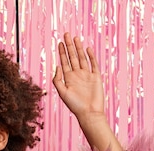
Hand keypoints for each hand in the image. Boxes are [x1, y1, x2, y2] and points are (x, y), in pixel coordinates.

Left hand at [52, 32, 122, 150]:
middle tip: (66, 34)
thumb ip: (57, 80)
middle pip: (73, 57)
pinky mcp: (96, 77)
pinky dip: (91, 56)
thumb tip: (57, 66)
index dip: (62, 52)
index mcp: (68, 78)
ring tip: (76, 38)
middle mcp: (77, 75)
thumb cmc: (75, 106)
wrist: (89, 113)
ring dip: (79, 48)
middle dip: (70, 46)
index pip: (64, 62)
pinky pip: (93, 64)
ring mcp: (87, 75)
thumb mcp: (62, 92)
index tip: (60, 42)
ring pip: (82, 58)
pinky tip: (87, 49)